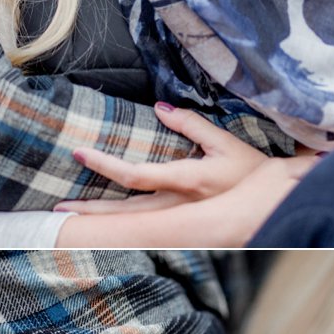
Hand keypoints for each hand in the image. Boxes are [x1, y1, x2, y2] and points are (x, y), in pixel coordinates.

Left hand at [58, 104, 284, 208]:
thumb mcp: (225, 142)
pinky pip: (142, 226)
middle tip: (57, 207)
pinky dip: (119, 225)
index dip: (104, 164)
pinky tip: (102, 222)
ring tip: (71, 216)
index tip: (79, 152)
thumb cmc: (252, 172)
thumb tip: (159, 107)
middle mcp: (177, 207)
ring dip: (100, 221)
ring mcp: (178, 220)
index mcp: (186, 182)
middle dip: (90, 210)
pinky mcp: (181, 225)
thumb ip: (190, 124)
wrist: (276, 204)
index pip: (135, 175)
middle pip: (123, 212)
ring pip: (130, 224)